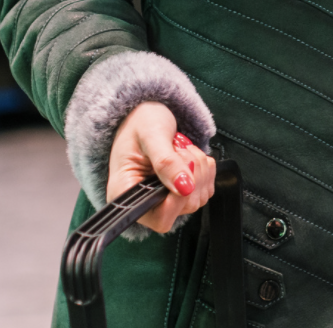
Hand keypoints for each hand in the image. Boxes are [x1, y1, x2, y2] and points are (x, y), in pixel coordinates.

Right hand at [106, 101, 214, 232]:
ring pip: (198, 197)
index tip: (183, 167)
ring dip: (199, 168)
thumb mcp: (151, 134)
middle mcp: (144, 203)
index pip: (160, 218)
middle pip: (184, 206)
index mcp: (126, 195)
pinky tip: (188, 153)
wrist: (145, 113)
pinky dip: (205, 168)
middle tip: (179, 148)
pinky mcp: (181, 191)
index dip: (178, 198)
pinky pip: (206, 188)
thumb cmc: (140, 121)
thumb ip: (166, 161)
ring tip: (181, 148)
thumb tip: (185, 188)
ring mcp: (165, 199)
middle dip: (192, 174)